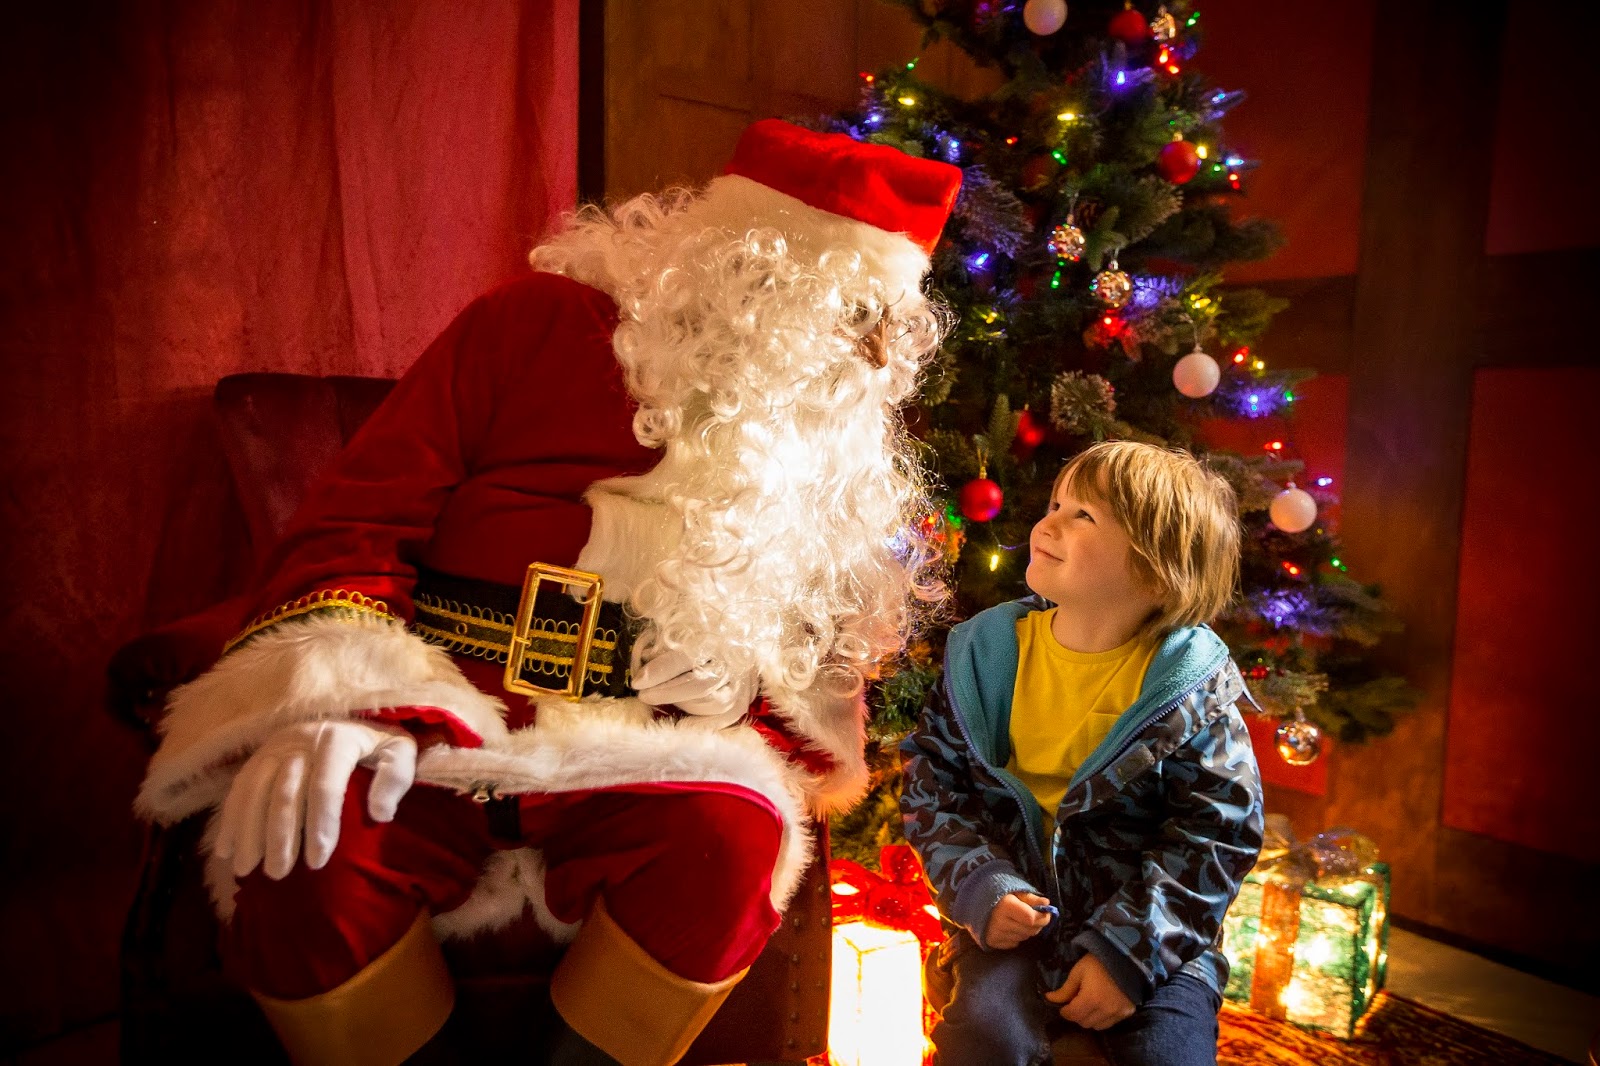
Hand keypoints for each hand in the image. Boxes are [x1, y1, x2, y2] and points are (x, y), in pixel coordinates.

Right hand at [213, 720, 416, 879]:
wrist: (348, 718)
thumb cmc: (376, 745)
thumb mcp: (399, 751)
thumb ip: (396, 777)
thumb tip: (381, 813)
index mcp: (339, 739)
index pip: (325, 785)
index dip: (321, 824)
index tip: (317, 861)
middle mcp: (302, 738)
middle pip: (285, 792)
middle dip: (280, 836)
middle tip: (279, 874)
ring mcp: (276, 746)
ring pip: (255, 790)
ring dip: (249, 831)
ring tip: (248, 868)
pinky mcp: (258, 755)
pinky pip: (239, 787)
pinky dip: (231, 819)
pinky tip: (226, 849)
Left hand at [630, 645, 757, 718]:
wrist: (735, 641)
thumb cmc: (696, 635)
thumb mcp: (675, 628)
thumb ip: (657, 639)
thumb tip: (642, 659)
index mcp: (715, 637)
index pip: (686, 658)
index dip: (660, 671)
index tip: (637, 682)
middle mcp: (733, 660)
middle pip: (701, 684)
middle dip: (667, 693)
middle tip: (643, 696)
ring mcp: (742, 682)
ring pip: (714, 703)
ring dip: (683, 705)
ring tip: (664, 700)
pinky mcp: (744, 699)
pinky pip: (725, 718)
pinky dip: (702, 723)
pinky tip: (682, 722)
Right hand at [983, 891, 1052, 949]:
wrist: (972, 902)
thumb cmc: (996, 893)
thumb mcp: (1013, 891)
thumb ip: (1031, 898)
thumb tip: (1047, 904)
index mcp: (1006, 906)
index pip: (1031, 918)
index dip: (1042, 917)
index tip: (1046, 913)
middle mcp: (1000, 922)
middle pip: (1030, 930)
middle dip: (1038, 924)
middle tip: (1036, 916)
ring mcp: (996, 934)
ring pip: (1024, 937)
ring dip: (1027, 930)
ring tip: (1021, 920)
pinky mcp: (993, 942)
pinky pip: (1014, 943)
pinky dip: (1017, 936)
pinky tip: (1011, 927)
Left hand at [1045, 953, 1135, 1029]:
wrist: (1126, 958)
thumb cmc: (1098, 962)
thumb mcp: (1079, 972)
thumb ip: (1065, 989)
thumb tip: (1049, 999)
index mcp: (1091, 999)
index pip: (1073, 1015)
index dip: (1065, 1011)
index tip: (1063, 1005)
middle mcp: (1105, 1010)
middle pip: (1084, 1023)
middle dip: (1076, 1015)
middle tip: (1076, 1003)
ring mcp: (1118, 1013)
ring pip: (1097, 1026)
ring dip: (1089, 1019)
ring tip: (1089, 1005)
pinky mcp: (1127, 1013)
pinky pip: (1110, 1023)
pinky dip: (1102, 1019)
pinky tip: (1101, 1007)